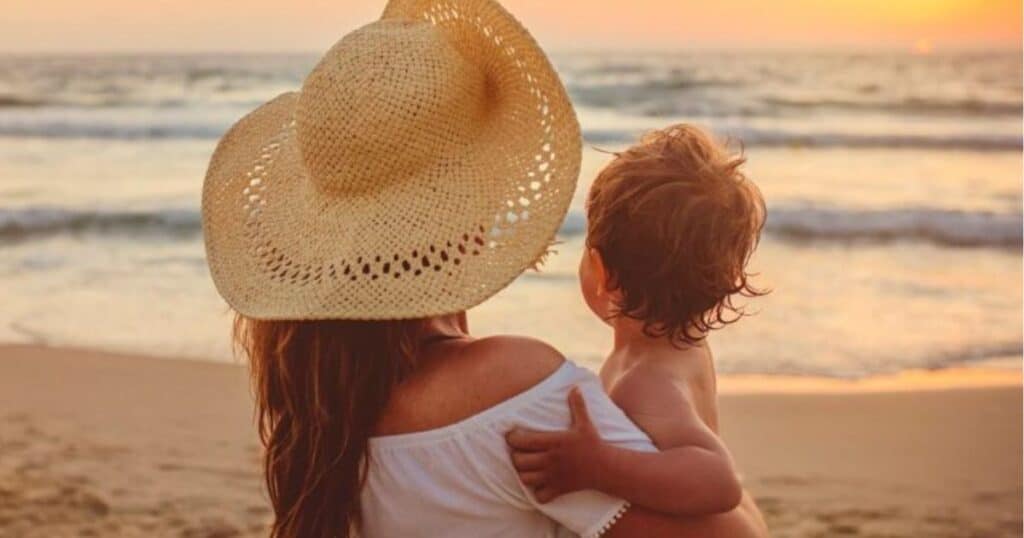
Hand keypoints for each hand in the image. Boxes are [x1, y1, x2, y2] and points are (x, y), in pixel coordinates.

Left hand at [505, 386, 607, 502]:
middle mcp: (550, 459)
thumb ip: (577, 405)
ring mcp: (553, 476)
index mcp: (554, 441)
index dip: (513, 438)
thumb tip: (574, 387)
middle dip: (514, 456)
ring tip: (526, 466)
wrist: (606, 467)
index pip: (522, 441)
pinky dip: (536, 492)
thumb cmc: (593, 444)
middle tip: (519, 452)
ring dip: (522, 473)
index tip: (514, 436)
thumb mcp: (585, 423)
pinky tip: (539, 484)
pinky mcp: (558, 489)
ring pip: (525, 479)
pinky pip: (539, 496)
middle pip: (519, 461)